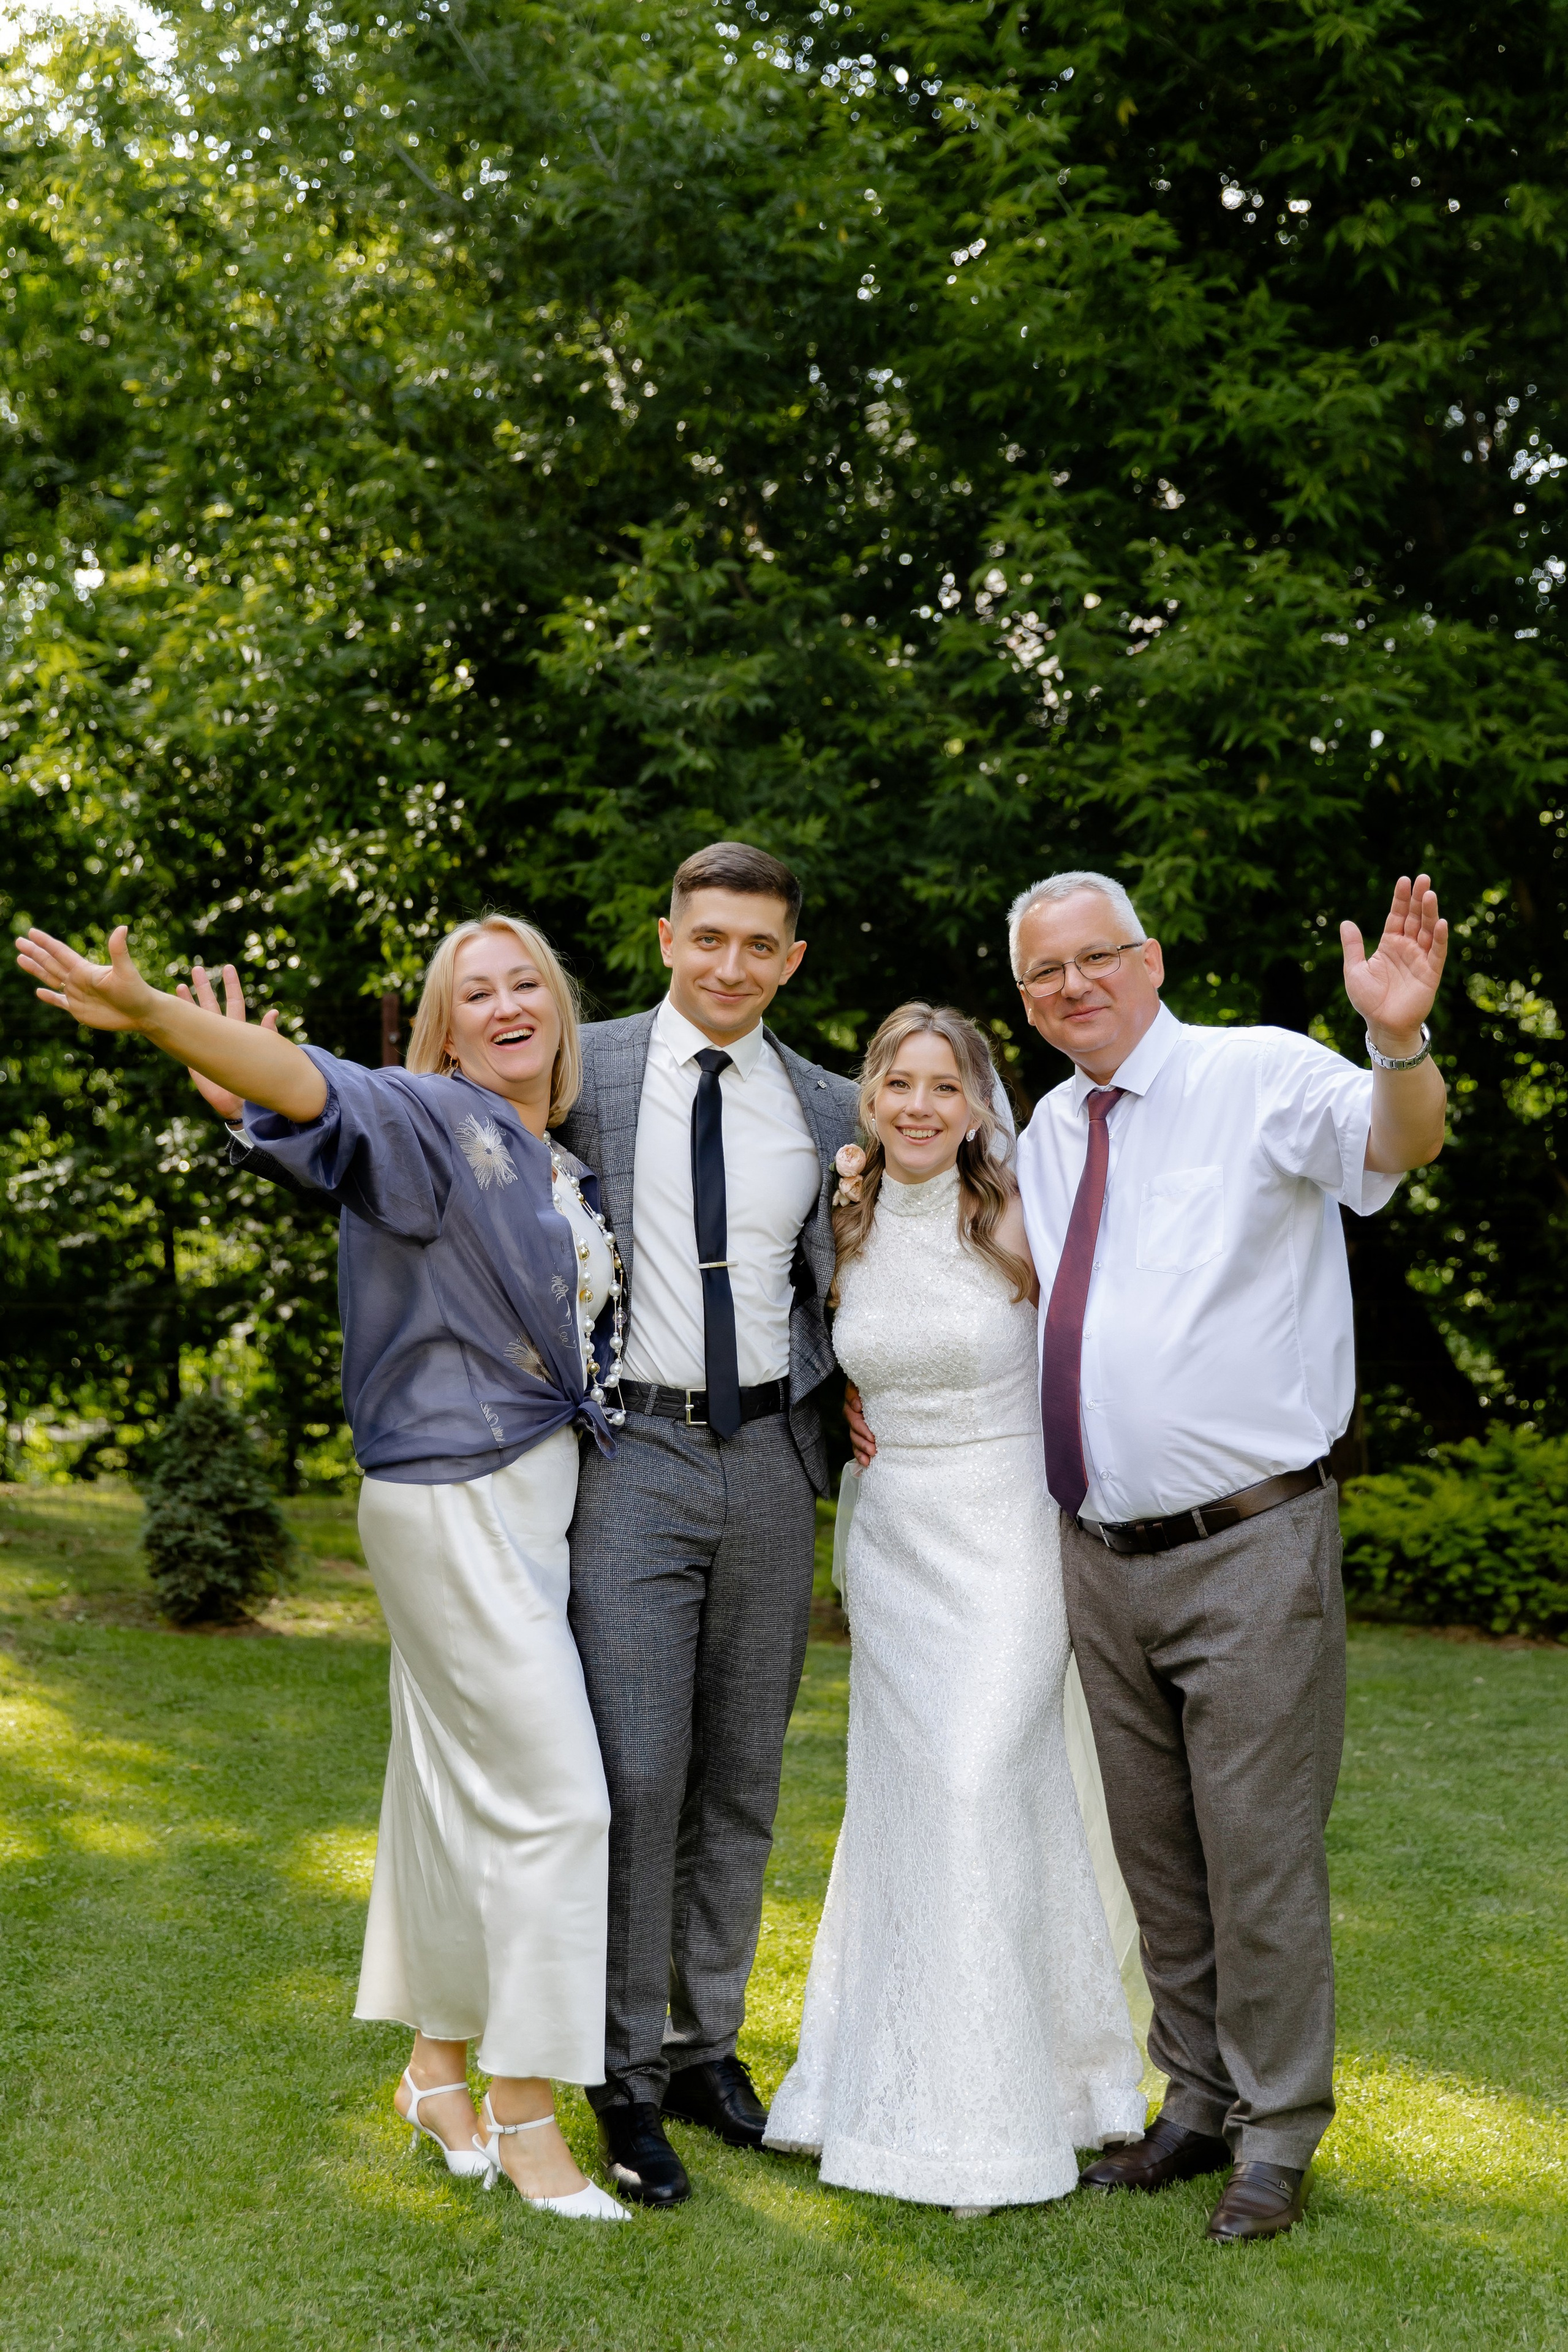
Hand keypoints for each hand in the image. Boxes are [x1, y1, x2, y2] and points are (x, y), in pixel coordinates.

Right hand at [16, 923, 158, 1031]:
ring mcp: (77, 994)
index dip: (45, 943)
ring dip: (36, 969)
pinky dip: (49, 997)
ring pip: (51, 978)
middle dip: (34, 952)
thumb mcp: (125, 971)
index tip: (31, 932)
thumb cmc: (136, 991)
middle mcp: (78, 979)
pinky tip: (39, 991)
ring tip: (20, 958)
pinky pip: (59, 1002)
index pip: (60, 952)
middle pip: (51, 962)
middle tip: (19, 941)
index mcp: (85, 969)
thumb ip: (118, 950)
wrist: (142, 1014)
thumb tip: (122, 927)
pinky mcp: (78, 1010)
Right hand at [176, 961, 278, 1122]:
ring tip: (178, 984)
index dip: (231, 985)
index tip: (227, 967)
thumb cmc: (253, 1079)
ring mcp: (205, 1043)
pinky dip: (175, 1023)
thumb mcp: (262, 1053)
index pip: (234, 1002)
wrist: (236, 1103)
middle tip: (196, 968)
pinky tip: (166, 1012)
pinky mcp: (193, 1055)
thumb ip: (267, 1034)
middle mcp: (220, 1033)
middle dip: (203, 987)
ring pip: (195, 1018)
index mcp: (237, 1030)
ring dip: (188, 1002)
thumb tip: (274, 1012)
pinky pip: (182, 1036)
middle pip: (210, 1004)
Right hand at [845, 1381, 876, 1468]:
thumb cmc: (882, 1383)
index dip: (856, 1417)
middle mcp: (854, 1413)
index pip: (850, 1409)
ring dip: (861, 1449)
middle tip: (873, 1447)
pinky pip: (858, 1447)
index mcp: (855, 1400)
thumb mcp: (872, 1382)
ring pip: (855, 1438)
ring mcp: (858, 1425)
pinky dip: (860, 1456)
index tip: (862, 1415)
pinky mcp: (863, 1435)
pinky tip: (866, 1463)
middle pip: (853, 1427)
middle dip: (862, 1438)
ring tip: (871, 1456)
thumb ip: (859, 1390)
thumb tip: (858, 1406)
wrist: (891, 1387)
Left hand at [1340, 873, 1447, 1051]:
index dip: (1400, 899)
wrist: (1382, 1025)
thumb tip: (1345, 922)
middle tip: (1423, 878)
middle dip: (1419, 899)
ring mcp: (1420, 959)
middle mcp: (1407, 948)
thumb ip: (1353, 947)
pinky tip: (1441, 922)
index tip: (1404, 880)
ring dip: (1430, 913)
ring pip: (1428, 931)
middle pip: (1415, 918)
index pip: (1397, 916)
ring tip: (1430, 894)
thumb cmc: (1368, 1000)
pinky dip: (1440, 938)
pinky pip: (1437, 952)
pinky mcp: (1431, 973)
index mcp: (1389, 944)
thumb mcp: (1355, 970)